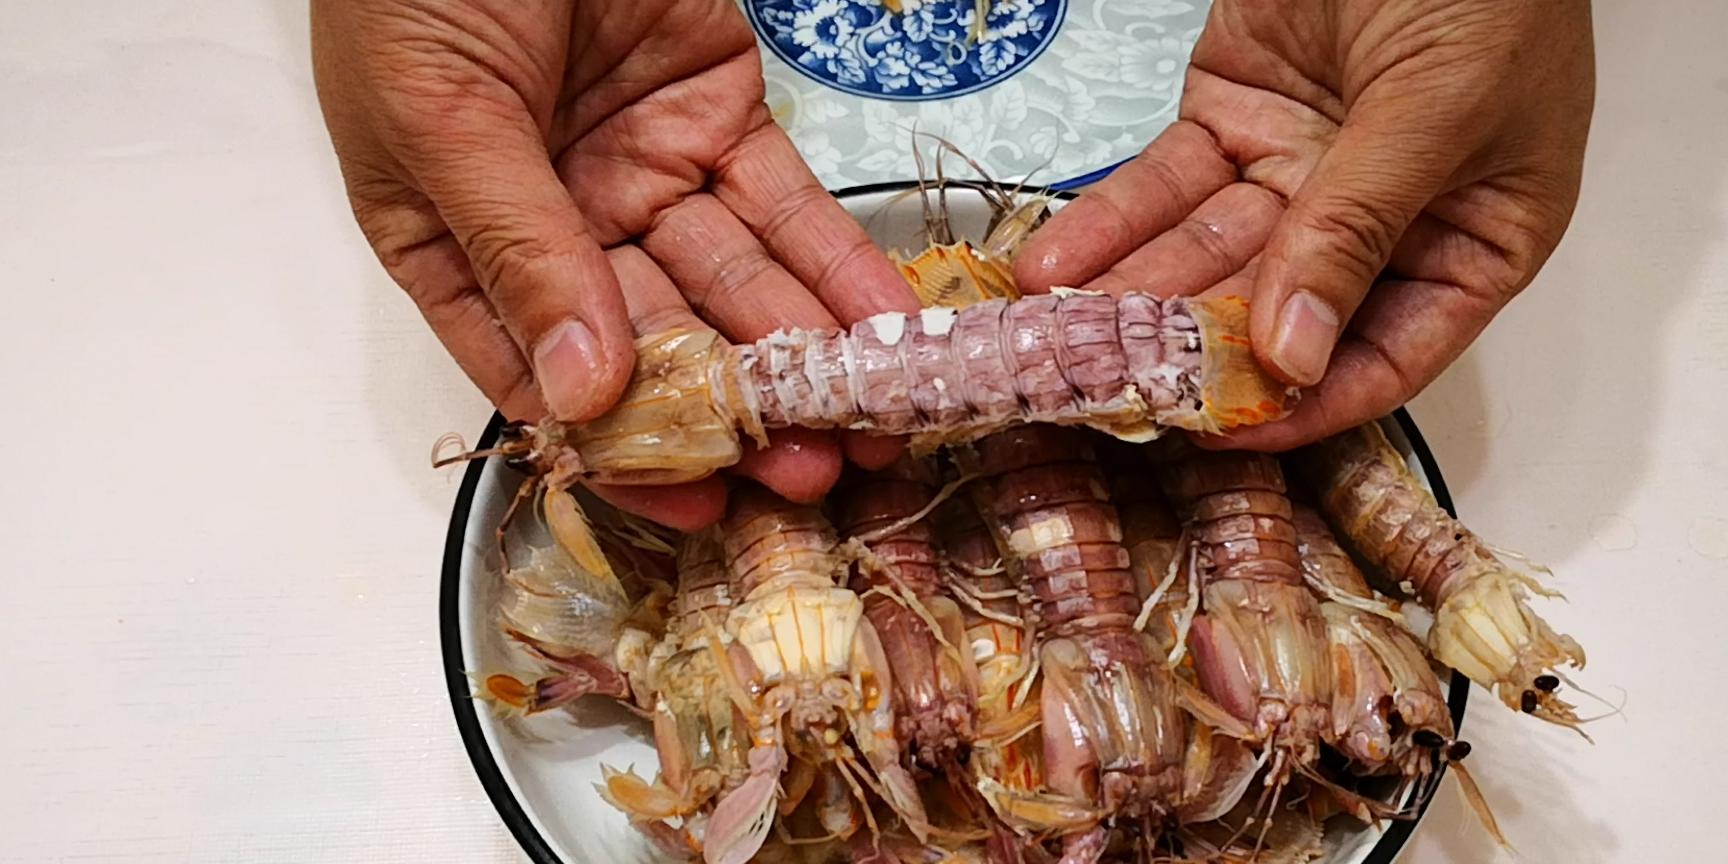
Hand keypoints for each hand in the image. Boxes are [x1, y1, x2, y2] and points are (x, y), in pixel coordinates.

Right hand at [312, 0, 917, 527]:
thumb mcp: (441, 117)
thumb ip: (517, 251)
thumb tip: (579, 395)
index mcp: (456, 242)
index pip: (542, 374)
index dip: (621, 448)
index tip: (696, 508)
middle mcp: (558, 225)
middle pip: (659, 344)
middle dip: (739, 416)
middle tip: (812, 478)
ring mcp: (644, 174)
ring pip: (736, 288)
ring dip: (804, 359)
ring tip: (869, 429)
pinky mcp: (719, 117)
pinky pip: (787, 209)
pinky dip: (839, 269)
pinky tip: (886, 334)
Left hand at [1015, 0, 1594, 449]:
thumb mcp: (1442, 111)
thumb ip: (1360, 227)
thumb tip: (1294, 354)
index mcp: (1469, 241)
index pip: (1384, 357)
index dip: (1305, 405)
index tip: (1225, 431)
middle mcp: (1377, 222)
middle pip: (1272, 313)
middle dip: (1187, 354)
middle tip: (1109, 390)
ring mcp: (1294, 173)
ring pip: (1201, 258)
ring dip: (1127, 301)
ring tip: (1059, 343)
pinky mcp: (1227, 122)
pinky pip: (1159, 189)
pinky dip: (1103, 227)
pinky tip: (1051, 272)